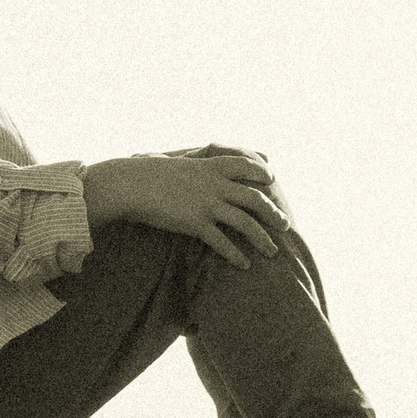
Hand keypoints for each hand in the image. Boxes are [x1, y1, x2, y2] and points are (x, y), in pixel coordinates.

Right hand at [83, 150, 289, 268]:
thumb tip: (204, 153)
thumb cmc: (150, 172)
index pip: (247, 165)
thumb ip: (197, 160)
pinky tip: (245, 264)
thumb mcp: (179, 160)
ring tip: (272, 252)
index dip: (262, 173)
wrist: (131, 184)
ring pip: (245, 223)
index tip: (272, 180)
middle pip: (255, 198)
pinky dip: (236, 254)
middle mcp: (215, 184)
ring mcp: (207, 204)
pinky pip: (222, 242)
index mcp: (211, 166)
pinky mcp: (195, 223)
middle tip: (285, 226)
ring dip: (262, 239)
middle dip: (273, 213)